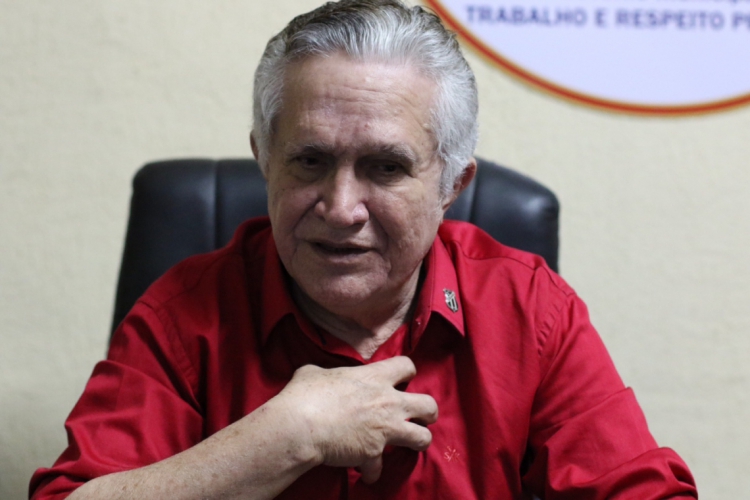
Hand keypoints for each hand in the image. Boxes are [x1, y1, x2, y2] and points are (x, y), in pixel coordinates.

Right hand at [272, 356, 436, 482]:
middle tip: (417, 416)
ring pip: (423, 437)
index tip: (401, 380)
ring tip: (408, 444)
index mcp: (375, 377)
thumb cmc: (305, 395)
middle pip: (428, 405)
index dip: (406, 373)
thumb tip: (316, 376)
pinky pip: (381, 468)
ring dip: (417, 441)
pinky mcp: (374, 453)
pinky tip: (366, 471)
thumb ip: (323, 373)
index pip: (406, 366)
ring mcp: (385, 429)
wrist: (301, 426)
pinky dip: (373, 471)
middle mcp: (388, 402)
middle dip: (427, 412)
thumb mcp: (313, 372)